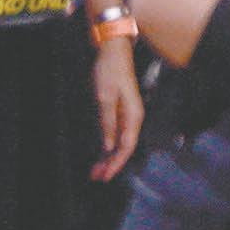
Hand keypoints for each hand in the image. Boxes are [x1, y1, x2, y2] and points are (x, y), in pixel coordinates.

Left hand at [90, 39, 142, 181]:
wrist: (113, 51)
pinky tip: (101, 153)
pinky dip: (107, 145)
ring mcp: (127, 115)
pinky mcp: (120, 111)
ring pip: (120, 142)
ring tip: (96, 170)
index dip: (116, 163)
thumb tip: (109, 146)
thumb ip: (108, 123)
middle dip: (111, 164)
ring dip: (108, 157)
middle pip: (124, 147)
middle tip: (97, 177)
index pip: (127, 146)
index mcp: (133, 115)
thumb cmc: (109, 72)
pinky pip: (116, 134)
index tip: (105, 176)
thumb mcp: (105, 98)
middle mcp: (133, 118)